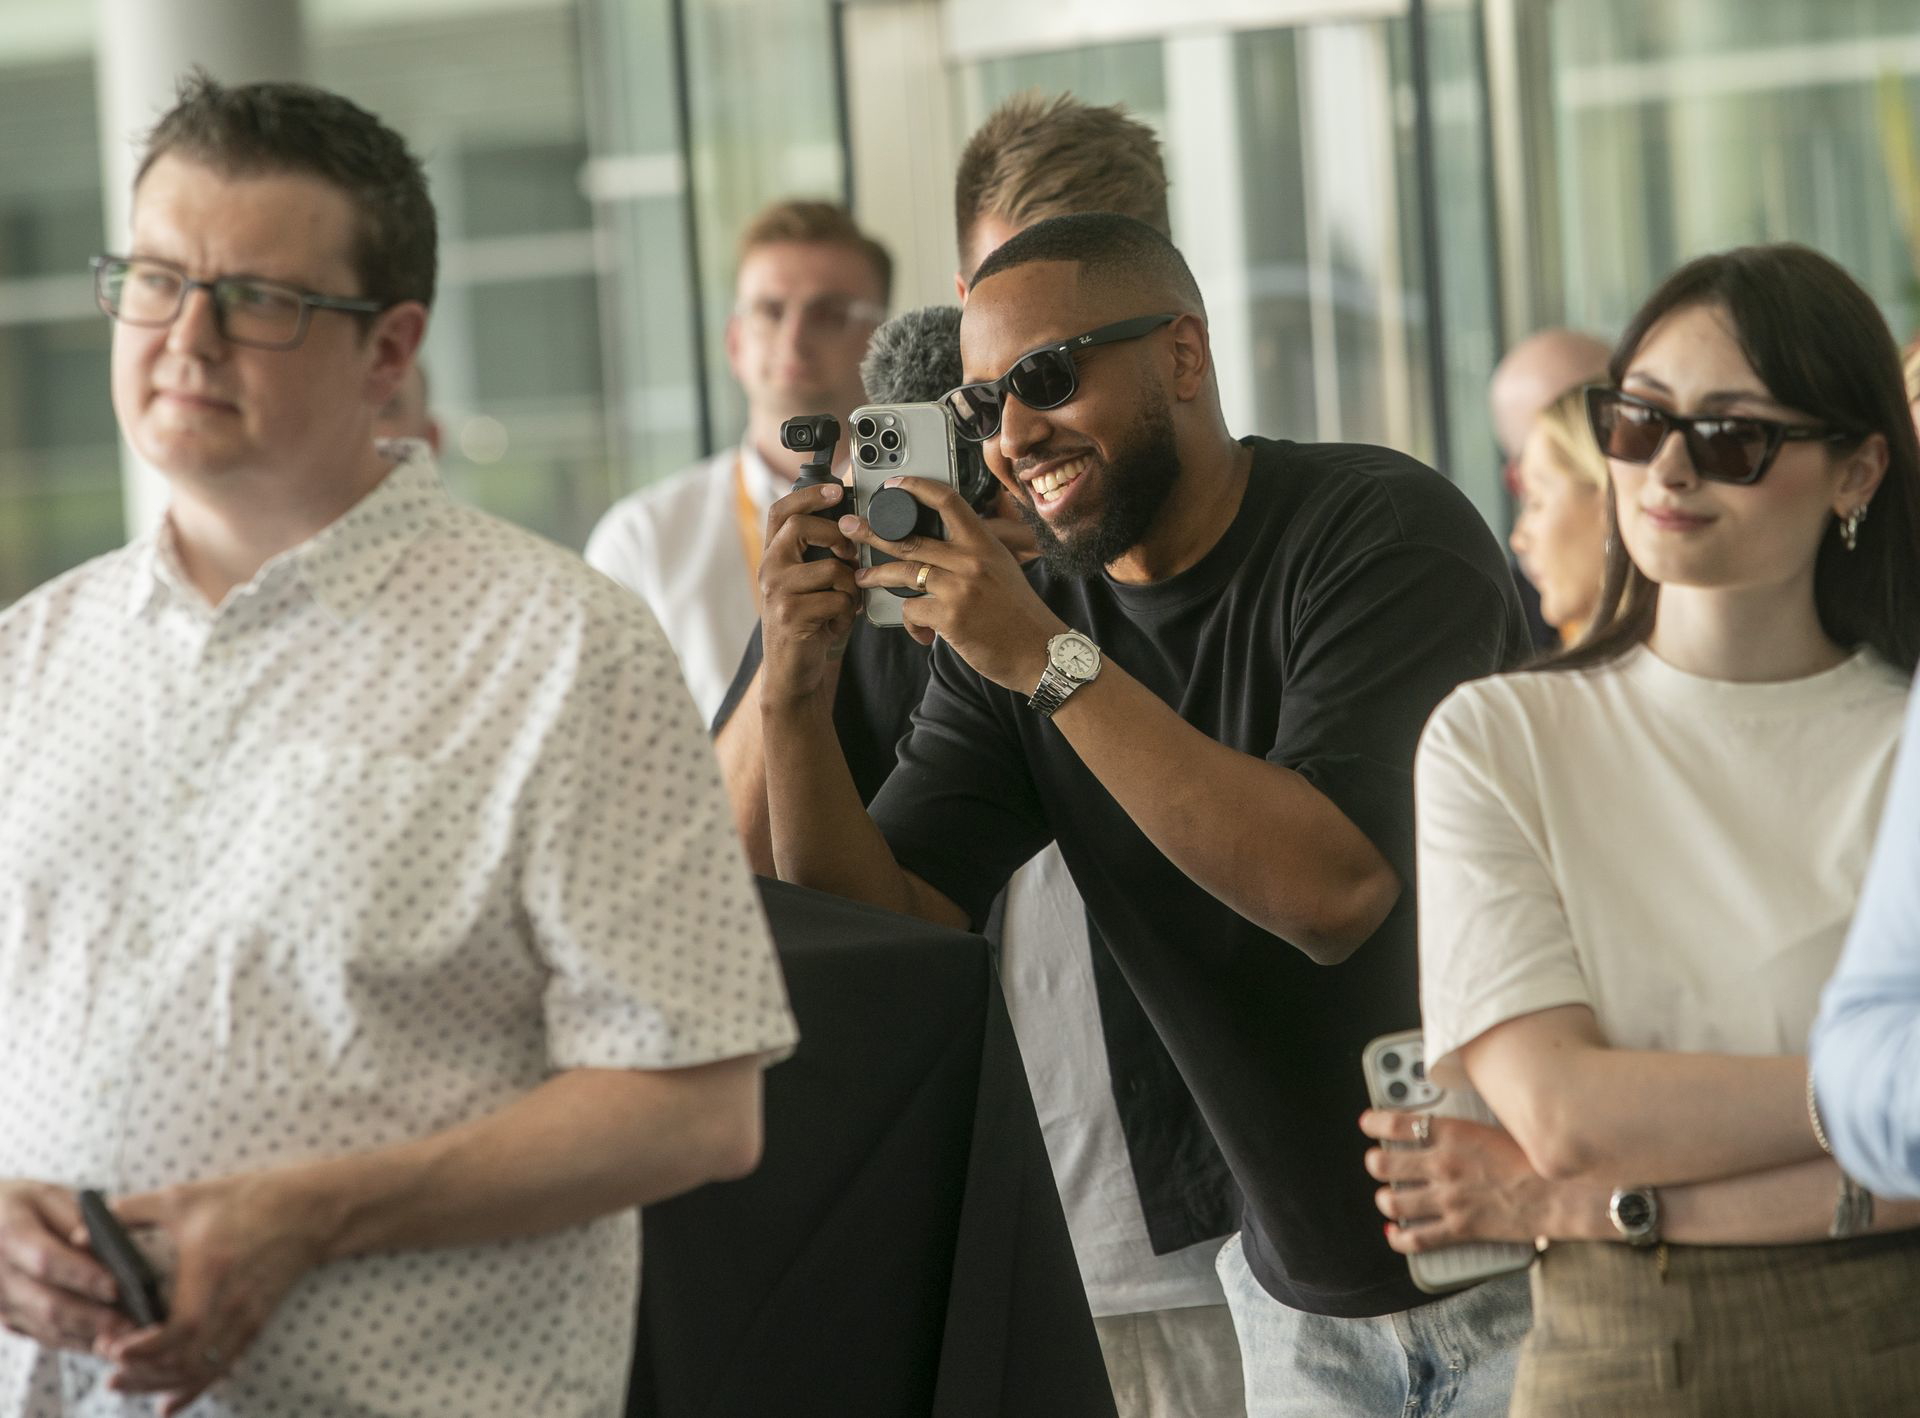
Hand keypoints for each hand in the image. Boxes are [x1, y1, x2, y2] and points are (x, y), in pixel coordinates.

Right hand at [0, 1181, 131, 1354]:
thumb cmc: (24, 1205)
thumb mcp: (48, 1197)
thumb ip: (76, 1220)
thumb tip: (110, 1250)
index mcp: (9, 1233)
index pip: (47, 1261)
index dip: (83, 1276)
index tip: (118, 1286)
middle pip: (47, 1304)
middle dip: (94, 1317)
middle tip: (133, 1324)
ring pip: (46, 1328)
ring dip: (89, 1336)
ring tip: (129, 1336)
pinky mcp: (5, 1320)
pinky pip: (42, 1336)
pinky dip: (76, 1341)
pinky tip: (107, 1340)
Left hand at [100, 1170, 332, 1415]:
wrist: (310, 1210)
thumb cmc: (247, 1199)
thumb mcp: (186, 1198)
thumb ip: (132, 1211)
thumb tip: (79, 1234)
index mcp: (212, 1270)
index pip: (180, 1328)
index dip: (146, 1348)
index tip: (114, 1349)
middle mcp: (231, 1302)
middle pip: (186, 1359)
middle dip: (142, 1372)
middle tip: (109, 1369)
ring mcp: (246, 1317)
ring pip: (201, 1370)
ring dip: (160, 1384)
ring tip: (124, 1384)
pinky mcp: (255, 1323)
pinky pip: (221, 1367)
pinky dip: (192, 1389)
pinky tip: (167, 1403)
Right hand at [758, 479, 860, 707]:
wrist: (794, 671)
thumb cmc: (811, 622)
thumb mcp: (813, 582)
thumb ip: (823, 553)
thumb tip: (854, 522)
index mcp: (774, 555)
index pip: (781, 510)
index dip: (808, 494)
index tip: (836, 489)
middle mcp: (769, 569)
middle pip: (802, 527)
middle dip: (837, 536)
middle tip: (849, 555)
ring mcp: (776, 592)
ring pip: (831, 568)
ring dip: (849, 586)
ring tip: (843, 602)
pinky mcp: (790, 615)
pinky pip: (838, 599)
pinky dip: (847, 612)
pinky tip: (837, 622)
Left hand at [844, 478, 1066, 689]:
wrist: (1039, 652)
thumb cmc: (1019, 614)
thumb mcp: (1002, 569)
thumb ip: (973, 554)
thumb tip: (938, 547)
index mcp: (985, 543)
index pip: (948, 501)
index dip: (916, 488)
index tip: (893, 485)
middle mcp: (971, 559)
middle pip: (910, 537)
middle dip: (873, 533)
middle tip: (850, 528)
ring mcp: (959, 587)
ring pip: (903, 573)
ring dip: (877, 576)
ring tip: (863, 578)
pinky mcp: (949, 616)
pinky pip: (912, 611)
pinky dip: (911, 623)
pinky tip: (922, 632)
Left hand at [1359, 1109, 1605, 1251]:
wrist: (1564, 1193)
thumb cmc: (1537, 1158)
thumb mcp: (1495, 1126)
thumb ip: (1463, 1129)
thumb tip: (1441, 1129)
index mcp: (1452, 1133)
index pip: (1395, 1122)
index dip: (1374, 1122)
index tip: (1369, 1123)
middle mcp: (1442, 1164)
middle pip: (1383, 1164)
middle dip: (1375, 1163)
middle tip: (1378, 1162)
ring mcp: (1448, 1199)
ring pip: (1391, 1202)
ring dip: (1385, 1200)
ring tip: (1389, 1198)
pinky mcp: (1460, 1229)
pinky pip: (1416, 1239)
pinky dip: (1399, 1239)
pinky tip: (1395, 1234)